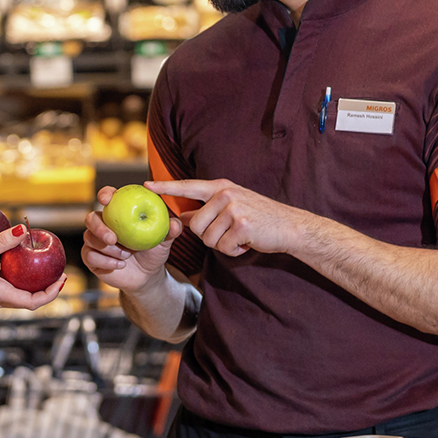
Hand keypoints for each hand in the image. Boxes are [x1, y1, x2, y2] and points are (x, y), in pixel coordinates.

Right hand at [0, 225, 65, 309]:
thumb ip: (3, 240)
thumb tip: (24, 228)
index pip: (33, 302)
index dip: (51, 293)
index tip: (62, 279)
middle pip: (27, 300)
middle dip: (44, 288)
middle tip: (56, 272)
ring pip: (15, 294)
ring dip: (29, 283)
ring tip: (40, 266)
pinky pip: (3, 286)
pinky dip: (14, 277)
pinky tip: (14, 260)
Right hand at [82, 186, 183, 292]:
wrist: (146, 275)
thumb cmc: (153, 251)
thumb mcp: (163, 241)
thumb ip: (170, 231)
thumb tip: (175, 224)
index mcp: (119, 212)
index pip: (107, 197)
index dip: (105, 194)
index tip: (107, 199)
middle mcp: (103, 224)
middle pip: (91, 218)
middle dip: (99, 227)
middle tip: (113, 238)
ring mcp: (94, 241)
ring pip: (90, 239)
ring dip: (108, 249)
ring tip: (126, 256)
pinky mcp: (91, 257)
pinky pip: (89, 256)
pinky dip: (106, 261)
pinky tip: (120, 265)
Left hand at [146, 179, 306, 257]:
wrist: (290, 227)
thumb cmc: (259, 218)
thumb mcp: (232, 207)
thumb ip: (207, 210)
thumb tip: (182, 216)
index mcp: (221, 187)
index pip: (188, 186)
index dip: (166, 187)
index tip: (146, 186)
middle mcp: (225, 194)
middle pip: (195, 225)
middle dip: (208, 236)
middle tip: (228, 233)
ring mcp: (234, 208)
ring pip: (208, 239)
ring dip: (222, 245)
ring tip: (240, 237)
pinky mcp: (242, 225)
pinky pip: (223, 247)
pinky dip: (234, 251)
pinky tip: (247, 243)